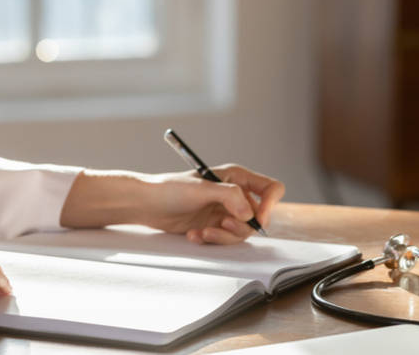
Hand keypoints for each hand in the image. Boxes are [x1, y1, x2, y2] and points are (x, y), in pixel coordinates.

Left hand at [143, 164, 284, 244]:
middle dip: (240, 227)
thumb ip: (230, 196)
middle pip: (257, 217)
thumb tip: (249, 213)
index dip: (270, 205)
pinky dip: (211, 240)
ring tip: (202, 232)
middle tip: (222, 226)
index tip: (258, 219)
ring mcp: (224, 212)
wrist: (147, 203)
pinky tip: (193, 234)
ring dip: (223, 237)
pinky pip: (224, 240)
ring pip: (241, 233)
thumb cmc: (170, 188)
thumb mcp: (202, 188)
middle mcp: (234, 195)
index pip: (270, 189)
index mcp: (236, 177)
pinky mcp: (214, 226)